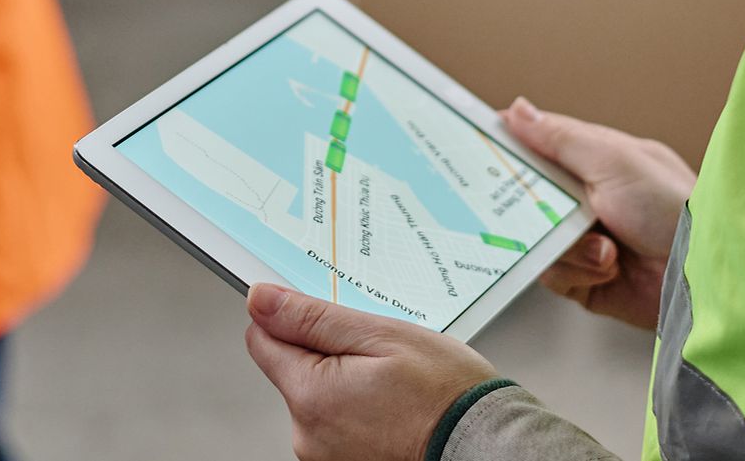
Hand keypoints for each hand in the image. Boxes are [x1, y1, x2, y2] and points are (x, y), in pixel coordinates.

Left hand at [246, 284, 499, 460]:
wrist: (485, 446)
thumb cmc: (446, 393)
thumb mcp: (383, 335)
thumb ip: (314, 318)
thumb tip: (260, 299)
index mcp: (310, 394)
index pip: (262, 339)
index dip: (290, 317)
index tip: (324, 314)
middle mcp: (307, 434)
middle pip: (292, 369)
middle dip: (327, 351)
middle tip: (378, 352)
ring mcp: (324, 456)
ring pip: (318, 396)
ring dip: (346, 381)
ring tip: (394, 383)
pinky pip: (338, 422)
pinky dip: (360, 409)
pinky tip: (394, 406)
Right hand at [502, 98, 694, 330]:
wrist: (705, 276)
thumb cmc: (671, 206)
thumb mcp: (612, 159)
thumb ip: (559, 137)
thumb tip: (516, 109)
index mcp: (598, 161)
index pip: (541, 148)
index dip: (510, 149)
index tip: (478, 151)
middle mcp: (590, 200)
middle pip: (529, 198)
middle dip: (533, 208)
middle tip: (546, 210)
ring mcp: (587, 241)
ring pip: (537, 239)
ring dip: (569, 246)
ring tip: (605, 248)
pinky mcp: (586, 281)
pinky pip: (552, 274)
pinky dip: (576, 271)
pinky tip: (608, 267)